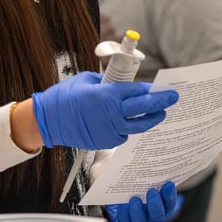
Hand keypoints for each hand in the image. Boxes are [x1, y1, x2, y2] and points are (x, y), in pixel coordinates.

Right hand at [31, 72, 177, 148]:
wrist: (48, 120)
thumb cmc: (65, 96)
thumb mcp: (87, 80)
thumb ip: (106, 81)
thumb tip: (121, 82)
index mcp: (107, 94)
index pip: (137, 90)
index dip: (151, 90)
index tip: (162, 88)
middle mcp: (111, 113)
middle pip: (144, 107)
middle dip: (161, 102)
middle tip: (173, 98)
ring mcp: (109, 129)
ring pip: (138, 126)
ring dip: (151, 120)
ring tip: (160, 115)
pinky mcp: (104, 141)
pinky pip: (123, 136)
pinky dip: (128, 129)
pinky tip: (129, 124)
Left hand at [105, 182, 176, 221]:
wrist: (122, 205)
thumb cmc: (138, 192)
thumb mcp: (147, 186)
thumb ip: (153, 179)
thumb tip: (157, 157)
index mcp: (162, 208)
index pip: (169, 204)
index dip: (170, 195)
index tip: (168, 183)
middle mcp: (152, 217)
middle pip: (157, 215)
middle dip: (155, 203)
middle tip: (152, 191)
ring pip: (140, 220)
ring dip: (137, 210)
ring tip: (134, 199)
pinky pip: (124, 221)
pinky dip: (123, 213)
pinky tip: (122, 204)